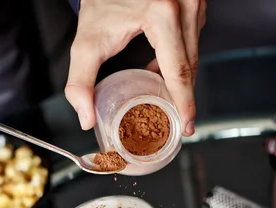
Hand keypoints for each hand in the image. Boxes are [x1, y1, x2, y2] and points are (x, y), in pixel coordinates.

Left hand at [65, 0, 206, 135]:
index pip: (179, 70)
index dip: (184, 103)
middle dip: (184, 96)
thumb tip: (86, 118)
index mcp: (162, 15)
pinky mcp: (193, 2)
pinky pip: (192, 38)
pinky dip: (180, 58)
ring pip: (194, 52)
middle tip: (179, 123)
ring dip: (181, 77)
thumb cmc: (100, 0)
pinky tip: (162, 70)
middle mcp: (184, 6)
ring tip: (168, 100)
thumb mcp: (86, 42)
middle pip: (191, 64)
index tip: (186, 126)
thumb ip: (81, 82)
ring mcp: (193, 2)